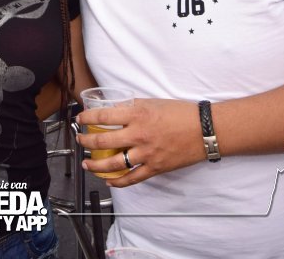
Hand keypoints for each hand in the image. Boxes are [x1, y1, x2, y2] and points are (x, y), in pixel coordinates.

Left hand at [75, 99, 204, 187]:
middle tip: (79, 139)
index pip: (103, 116)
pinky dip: (118, 182)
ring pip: (113, 163)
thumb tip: (116, 110)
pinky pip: (132, 178)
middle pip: (102, 140)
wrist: (204, 129)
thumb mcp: (153, 103)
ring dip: (95, 164)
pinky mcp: (154, 167)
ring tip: (86, 163)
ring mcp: (145, 153)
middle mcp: (138, 134)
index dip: (87, 117)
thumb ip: (133, 108)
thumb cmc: (182, 113)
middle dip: (85, 141)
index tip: (80, 118)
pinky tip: (109, 181)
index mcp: (137, 114)